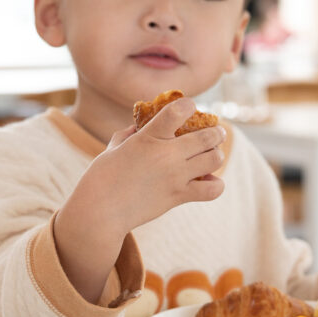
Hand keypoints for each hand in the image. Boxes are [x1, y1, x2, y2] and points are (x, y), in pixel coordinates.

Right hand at [54, 98, 224, 301]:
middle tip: (217, 133)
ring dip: (217, 154)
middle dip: (216, 132)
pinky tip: (208, 181)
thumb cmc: (101, 177)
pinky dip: (216, 185)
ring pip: (214, 159)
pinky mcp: (178, 197)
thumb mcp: (114, 147)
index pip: (178, 110)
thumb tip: (138, 126)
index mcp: (148, 137)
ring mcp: (175, 177)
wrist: (100, 211)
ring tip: (212, 155)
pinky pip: (212, 190)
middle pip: (208, 137)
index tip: (190, 108)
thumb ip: (129, 134)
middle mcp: (166, 155)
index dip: (189, 105)